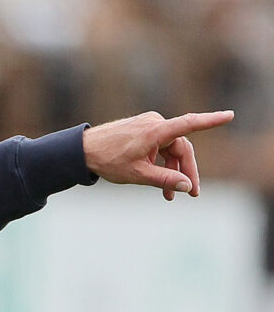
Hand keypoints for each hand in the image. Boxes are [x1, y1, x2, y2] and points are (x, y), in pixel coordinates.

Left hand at [83, 110, 233, 200]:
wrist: (82, 151)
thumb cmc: (108, 161)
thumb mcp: (138, 174)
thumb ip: (164, 179)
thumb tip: (188, 186)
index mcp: (154, 131)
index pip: (188, 124)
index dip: (210, 120)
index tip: (229, 115)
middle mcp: (154, 123)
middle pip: (181, 148)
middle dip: (186, 172)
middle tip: (191, 194)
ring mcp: (149, 124)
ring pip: (171, 149)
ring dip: (172, 171)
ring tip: (168, 196)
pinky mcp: (144, 129)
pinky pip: (161, 147)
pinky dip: (162, 163)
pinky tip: (160, 183)